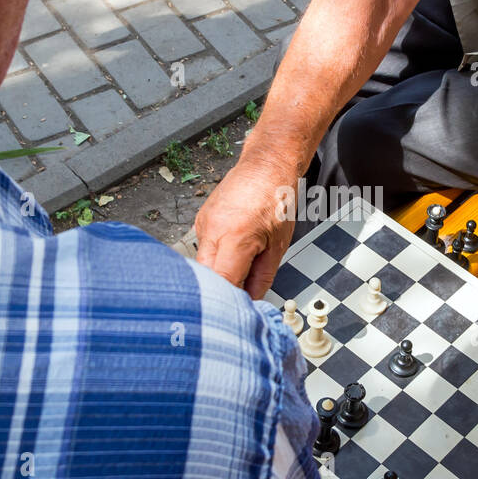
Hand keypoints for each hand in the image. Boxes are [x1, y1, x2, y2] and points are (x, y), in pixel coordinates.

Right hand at [195, 157, 296, 298]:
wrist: (266, 166)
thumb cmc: (277, 199)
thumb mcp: (278, 246)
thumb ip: (262, 278)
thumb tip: (252, 302)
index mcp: (235, 237)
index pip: (222, 283)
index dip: (228, 302)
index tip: (237, 312)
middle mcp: (213, 231)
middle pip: (205, 278)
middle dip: (219, 291)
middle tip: (236, 299)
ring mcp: (202, 225)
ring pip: (201, 266)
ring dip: (217, 275)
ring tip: (237, 270)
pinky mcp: (200, 221)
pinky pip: (203, 250)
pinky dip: (215, 259)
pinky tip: (231, 250)